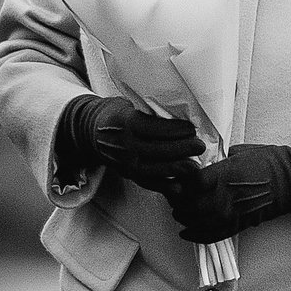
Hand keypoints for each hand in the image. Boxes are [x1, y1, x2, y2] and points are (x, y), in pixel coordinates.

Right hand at [59, 95, 203, 192]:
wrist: (91, 132)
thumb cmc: (117, 114)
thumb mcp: (129, 104)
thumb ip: (149, 109)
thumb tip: (181, 109)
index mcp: (125, 122)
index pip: (152, 128)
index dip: (174, 130)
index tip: (191, 129)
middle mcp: (123, 144)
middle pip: (156, 150)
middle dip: (181, 149)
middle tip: (199, 146)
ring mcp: (124, 162)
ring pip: (153, 169)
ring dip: (176, 169)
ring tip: (195, 166)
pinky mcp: (126, 174)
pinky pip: (146, 183)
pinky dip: (163, 186)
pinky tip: (179, 186)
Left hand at [166, 144, 290, 242]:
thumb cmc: (269, 161)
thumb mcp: (240, 151)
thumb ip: (218, 159)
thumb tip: (203, 162)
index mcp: (225, 173)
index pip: (191, 182)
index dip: (180, 183)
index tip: (176, 180)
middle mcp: (226, 195)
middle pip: (190, 205)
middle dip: (178, 203)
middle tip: (173, 198)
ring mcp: (232, 212)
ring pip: (198, 222)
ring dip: (184, 220)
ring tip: (179, 214)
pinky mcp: (239, 224)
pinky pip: (213, 235)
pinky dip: (197, 236)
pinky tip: (187, 233)